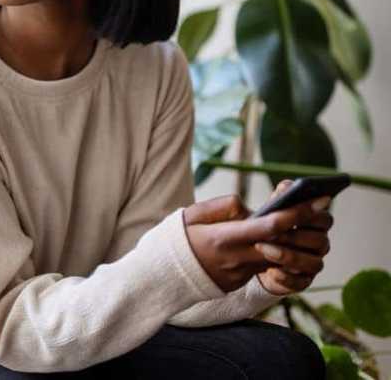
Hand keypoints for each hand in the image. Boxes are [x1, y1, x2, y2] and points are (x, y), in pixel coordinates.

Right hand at [183, 187, 328, 292]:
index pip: (268, 227)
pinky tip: (276, 240)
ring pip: (277, 257)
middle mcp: (236, 259)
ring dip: (292, 241)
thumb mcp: (191, 215)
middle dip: (305, 226)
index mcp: (223, 238)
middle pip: (282, 244)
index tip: (315, 201)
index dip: (295, 214)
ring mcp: (239, 273)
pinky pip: (262, 265)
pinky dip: (272, 253)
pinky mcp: (239, 282)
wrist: (162, 275)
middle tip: (322, 208)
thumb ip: (222, 207)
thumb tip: (248, 206)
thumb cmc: (175, 240)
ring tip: (301, 223)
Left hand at [255, 181, 334, 295]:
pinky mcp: (302, 282)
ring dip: (289, 255)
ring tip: (264, 249)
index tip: (293, 211)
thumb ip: (280, 198)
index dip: (311, 215)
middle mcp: (319, 244)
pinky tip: (270, 270)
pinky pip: (301, 282)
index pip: (325, 219)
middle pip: (320, 241)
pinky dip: (286, 277)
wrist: (255, 257)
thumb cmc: (267, 228)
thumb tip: (287, 186)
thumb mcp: (271, 211)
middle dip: (296, 236)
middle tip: (274, 232)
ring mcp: (312, 264)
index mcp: (315, 225)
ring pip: (313, 263)